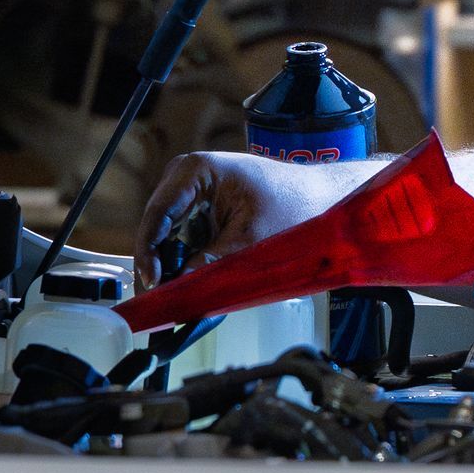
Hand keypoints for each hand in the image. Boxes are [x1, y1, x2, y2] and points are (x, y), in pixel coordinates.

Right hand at [134, 152, 365, 290]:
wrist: (323, 197)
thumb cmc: (295, 204)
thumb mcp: (251, 238)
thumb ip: (211, 262)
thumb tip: (179, 290)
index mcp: (195, 171)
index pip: (157, 214)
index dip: (150, 252)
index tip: (154, 283)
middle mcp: (186, 179)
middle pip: (158, 228)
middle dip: (159, 264)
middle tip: (159, 301)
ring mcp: (193, 196)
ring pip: (169, 239)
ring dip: (173, 268)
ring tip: (174, 300)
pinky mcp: (203, 213)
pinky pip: (186, 242)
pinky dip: (188, 263)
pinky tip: (190, 287)